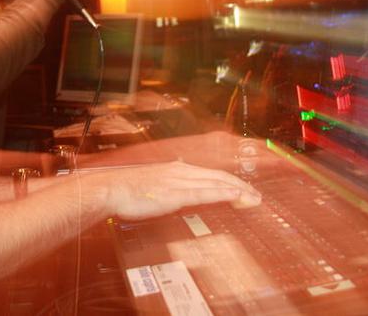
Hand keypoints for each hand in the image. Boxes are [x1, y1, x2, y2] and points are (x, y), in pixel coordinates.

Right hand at [92, 160, 260, 220]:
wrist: (110, 188)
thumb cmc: (124, 189)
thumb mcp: (149, 185)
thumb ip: (164, 187)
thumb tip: (172, 190)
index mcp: (175, 169)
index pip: (209, 174)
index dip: (229, 180)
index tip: (243, 188)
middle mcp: (180, 172)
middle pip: (218, 176)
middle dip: (240, 185)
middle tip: (256, 196)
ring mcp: (179, 181)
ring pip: (216, 183)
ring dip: (239, 190)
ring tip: (254, 198)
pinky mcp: (176, 193)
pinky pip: (205, 192)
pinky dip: (223, 193)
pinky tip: (236, 196)